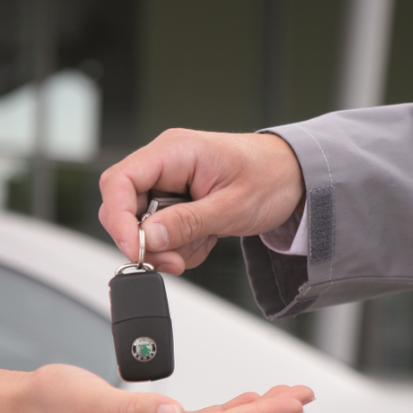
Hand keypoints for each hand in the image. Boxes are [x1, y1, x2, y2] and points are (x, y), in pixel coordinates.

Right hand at [99, 129, 304, 274]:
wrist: (294, 177)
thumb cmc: (270, 177)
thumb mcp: (231, 207)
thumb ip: (186, 223)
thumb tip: (148, 238)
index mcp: (174, 151)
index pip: (119, 182)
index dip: (118, 220)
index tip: (135, 251)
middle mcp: (165, 163)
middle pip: (125, 207)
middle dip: (148, 242)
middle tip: (175, 260)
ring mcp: (169, 181)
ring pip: (143, 226)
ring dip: (170, 246)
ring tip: (204, 242)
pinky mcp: (176, 199)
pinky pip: (162, 230)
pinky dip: (180, 245)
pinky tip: (206, 238)